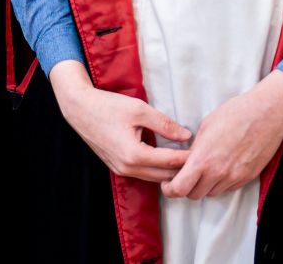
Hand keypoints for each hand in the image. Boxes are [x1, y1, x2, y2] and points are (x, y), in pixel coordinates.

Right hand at [49, 60, 191, 182]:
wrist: (78, 108)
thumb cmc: (107, 105)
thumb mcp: (139, 109)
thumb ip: (165, 124)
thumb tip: (187, 135)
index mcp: (134, 154)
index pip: (170, 162)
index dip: (189, 157)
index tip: (204, 151)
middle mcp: (128, 168)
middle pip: (165, 176)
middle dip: (183, 168)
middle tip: (200, 158)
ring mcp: (121, 170)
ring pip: (154, 177)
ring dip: (170, 171)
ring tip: (186, 159)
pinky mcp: (117, 167)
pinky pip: (143, 173)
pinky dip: (157, 169)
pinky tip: (166, 158)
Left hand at [161, 70, 282, 199]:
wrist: (267, 114)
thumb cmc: (235, 113)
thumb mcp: (206, 126)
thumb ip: (195, 148)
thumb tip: (188, 159)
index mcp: (204, 158)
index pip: (180, 188)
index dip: (170, 189)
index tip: (167, 183)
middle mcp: (219, 173)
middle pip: (194, 195)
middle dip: (186, 188)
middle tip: (184, 176)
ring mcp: (234, 177)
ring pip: (211, 193)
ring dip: (204, 186)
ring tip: (203, 170)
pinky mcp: (247, 178)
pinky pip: (228, 189)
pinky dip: (220, 183)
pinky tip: (220, 168)